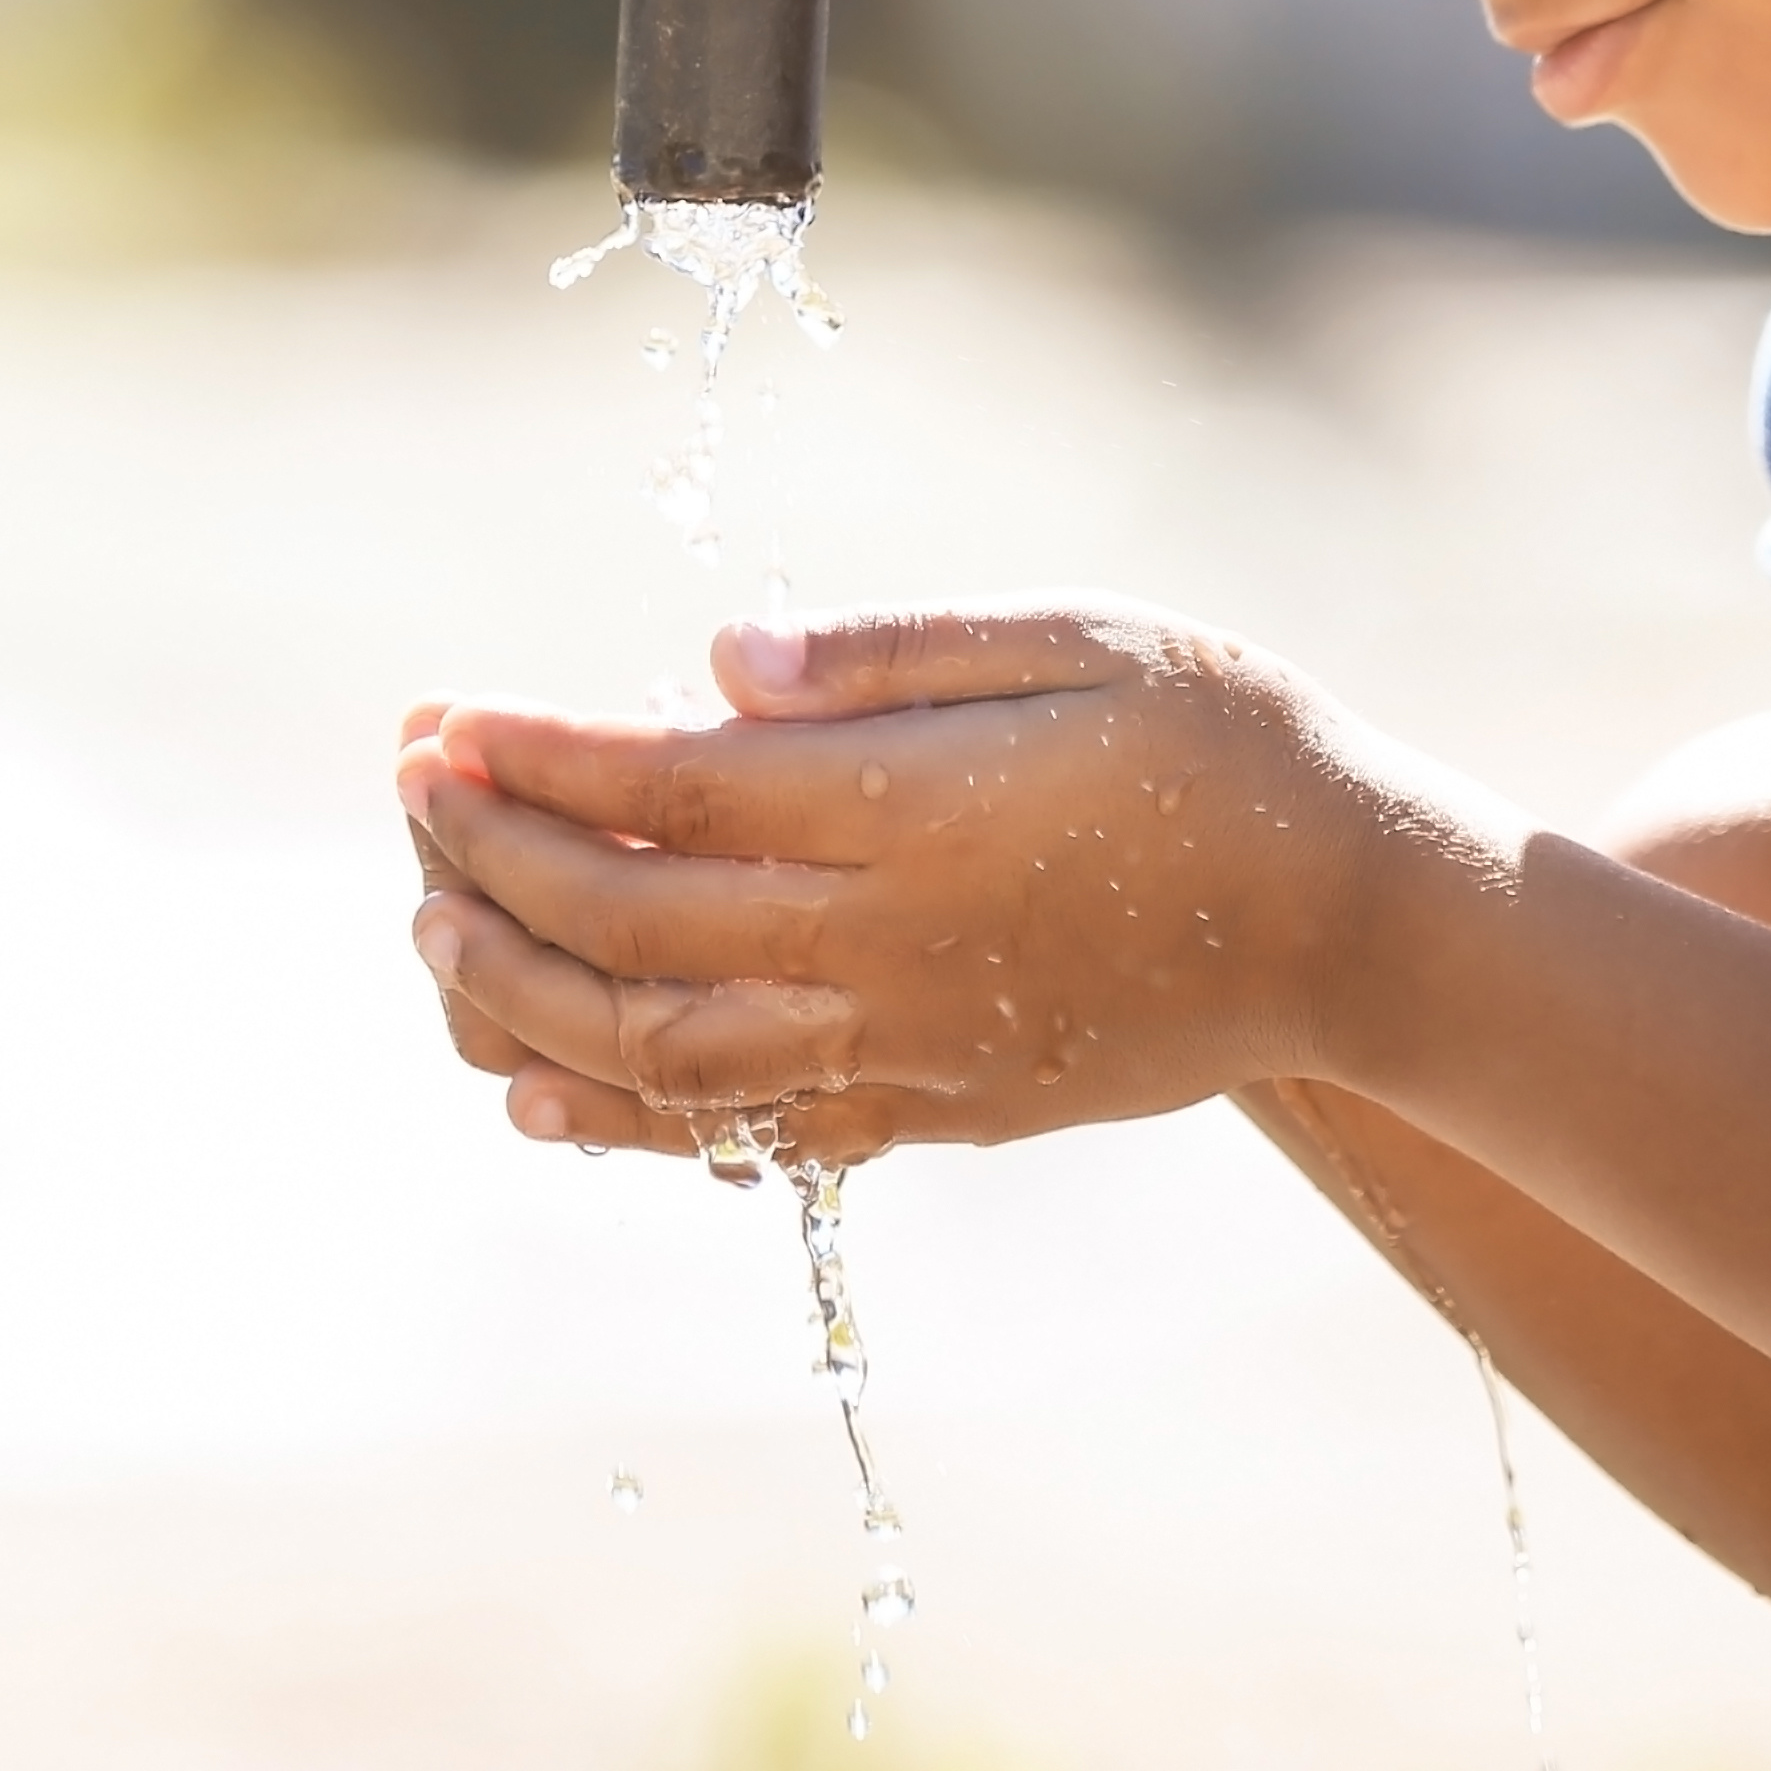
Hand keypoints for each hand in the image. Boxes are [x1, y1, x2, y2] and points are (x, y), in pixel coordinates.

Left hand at [394, 597, 1444, 1163]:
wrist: (1360, 925)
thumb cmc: (1227, 744)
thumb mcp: (1083, 638)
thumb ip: (895, 651)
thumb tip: (716, 661)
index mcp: (915, 809)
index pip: (664, 789)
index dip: (531, 758)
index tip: (435, 719)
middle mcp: (890, 944)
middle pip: (630, 926)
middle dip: (492, 859)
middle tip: (409, 793)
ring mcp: (907, 1044)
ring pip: (658, 1052)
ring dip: (522, 992)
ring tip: (430, 927)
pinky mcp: (936, 1109)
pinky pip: (746, 1133)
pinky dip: (623, 1122)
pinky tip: (538, 1096)